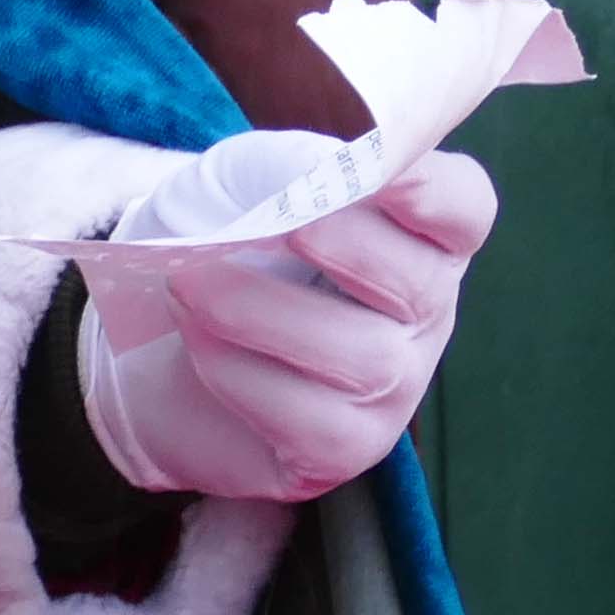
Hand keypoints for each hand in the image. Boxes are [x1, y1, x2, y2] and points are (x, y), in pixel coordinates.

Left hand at [75, 146, 498, 503]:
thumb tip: (317, 171)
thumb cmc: (219, 249)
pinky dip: (237, 368)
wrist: (151, 345)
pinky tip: (195, 338)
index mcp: (415, 236)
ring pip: (363, 356)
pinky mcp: (345, 447)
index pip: (463, 210)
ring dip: (262, 310)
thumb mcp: (237, 186)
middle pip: (423, 283)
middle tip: (277, 224)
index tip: (376, 168)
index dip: (434, 191)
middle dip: (349, 246)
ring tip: (187, 281)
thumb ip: (281, 166)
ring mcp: (393, 389)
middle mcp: (422, 315)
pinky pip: (310, 415)